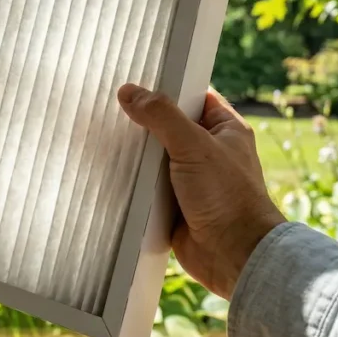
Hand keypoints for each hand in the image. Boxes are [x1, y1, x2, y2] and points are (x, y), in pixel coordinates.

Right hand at [117, 84, 285, 299]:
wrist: (233, 255)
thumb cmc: (227, 197)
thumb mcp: (194, 145)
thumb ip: (162, 116)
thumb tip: (129, 92)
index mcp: (225, 130)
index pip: (194, 97)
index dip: (169, 88)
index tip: (137, 80)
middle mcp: (209, 153)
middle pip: (170, 128)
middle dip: (145, 123)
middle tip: (113, 109)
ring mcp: (192, 180)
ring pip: (156, 159)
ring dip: (137, 156)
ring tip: (104, 138)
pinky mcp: (176, 206)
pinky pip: (149, 188)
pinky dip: (135, 184)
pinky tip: (111, 174)